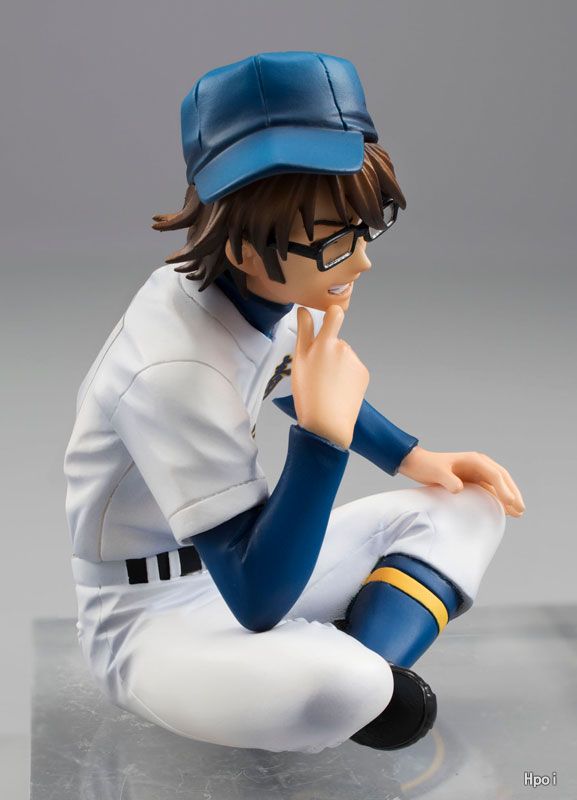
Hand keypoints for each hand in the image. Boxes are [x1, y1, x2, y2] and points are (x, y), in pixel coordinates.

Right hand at [292, 305, 368, 448]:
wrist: (328, 424)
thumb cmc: (308, 395)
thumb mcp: (299, 362)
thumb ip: (303, 332)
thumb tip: (304, 311)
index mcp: (324, 343)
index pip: (334, 315)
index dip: (332, 313)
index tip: (328, 317)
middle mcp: (342, 348)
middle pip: (334, 342)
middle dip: (328, 353)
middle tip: (317, 376)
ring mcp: (354, 361)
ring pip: (343, 358)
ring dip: (337, 366)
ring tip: (327, 387)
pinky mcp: (363, 373)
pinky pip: (353, 370)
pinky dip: (347, 377)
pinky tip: (339, 391)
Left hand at [398, 447, 524, 516]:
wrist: (417, 464)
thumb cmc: (427, 466)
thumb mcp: (436, 472)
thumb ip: (448, 480)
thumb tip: (459, 489)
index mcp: (474, 460)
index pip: (494, 474)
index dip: (504, 489)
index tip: (511, 502)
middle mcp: (479, 464)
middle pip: (502, 478)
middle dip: (513, 493)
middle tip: (521, 509)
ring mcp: (477, 472)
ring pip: (498, 485)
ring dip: (509, 497)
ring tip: (519, 513)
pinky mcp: (473, 480)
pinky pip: (490, 489)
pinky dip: (499, 499)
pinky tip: (505, 510)